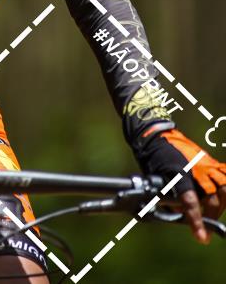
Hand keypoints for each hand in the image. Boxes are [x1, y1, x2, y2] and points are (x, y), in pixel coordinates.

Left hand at [136, 126, 225, 242]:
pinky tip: (221, 199)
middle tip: (204, 232)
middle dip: (210, 217)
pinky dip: (225, 189)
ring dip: (220, 205)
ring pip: (224, 187)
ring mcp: (205, 163)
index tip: (202, 237)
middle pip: (211, 198)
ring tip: (212, 215)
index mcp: (178, 172)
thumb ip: (168, 197)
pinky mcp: (209, 160)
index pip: (190, 200)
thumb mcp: (155, 179)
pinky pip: (225, 173)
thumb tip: (178, 213)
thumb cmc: (153, 157)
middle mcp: (195, 168)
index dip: (196, 219)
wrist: (156, 133)